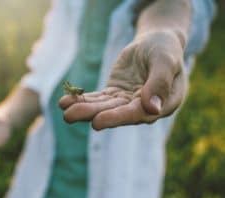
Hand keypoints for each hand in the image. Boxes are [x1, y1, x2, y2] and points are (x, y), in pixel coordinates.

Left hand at [60, 30, 187, 129]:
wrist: (155, 43)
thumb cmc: (165, 49)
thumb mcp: (165, 60)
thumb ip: (160, 82)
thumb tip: (152, 108)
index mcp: (163, 104)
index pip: (138, 114)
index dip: (117, 118)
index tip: (97, 122)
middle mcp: (143, 108)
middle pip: (116, 113)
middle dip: (92, 114)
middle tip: (69, 116)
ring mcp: (127, 101)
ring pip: (103, 107)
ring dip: (83, 109)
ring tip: (63, 109)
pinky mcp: (115, 94)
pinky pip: (98, 99)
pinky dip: (83, 100)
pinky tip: (66, 101)